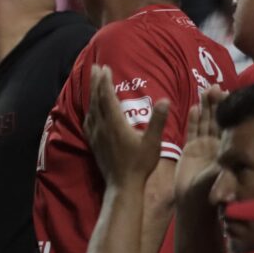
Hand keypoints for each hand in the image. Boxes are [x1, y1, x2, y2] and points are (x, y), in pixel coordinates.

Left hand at [84, 65, 168, 186]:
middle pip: (96, 99)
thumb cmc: (140, 164)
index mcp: (116, 123)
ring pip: (91, 108)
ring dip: (92, 93)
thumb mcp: (153, 142)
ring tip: (94, 81)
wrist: (123, 185)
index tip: (105, 68)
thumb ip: (158, 120)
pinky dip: (90, 108)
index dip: (105, 81)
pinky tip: (91, 108)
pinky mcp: (94, 142)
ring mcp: (96, 134)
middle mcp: (102, 126)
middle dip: (96, 81)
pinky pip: (89, 120)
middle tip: (96, 67)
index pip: (107, 97)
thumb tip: (164, 100)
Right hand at [174, 86, 225, 202]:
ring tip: (206, 90)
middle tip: (215, 86)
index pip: (229, 125)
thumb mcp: (222, 182)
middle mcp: (217, 146)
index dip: (229, 111)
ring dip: (205, 107)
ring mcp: (203, 147)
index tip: (230, 95)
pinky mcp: (190, 150)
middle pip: (217, 120)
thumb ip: (225, 176)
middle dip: (217, 104)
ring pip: (205, 122)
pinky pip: (193, 131)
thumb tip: (229, 173)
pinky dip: (194, 120)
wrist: (195, 203)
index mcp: (227, 150)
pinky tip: (195, 107)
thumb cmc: (212, 194)